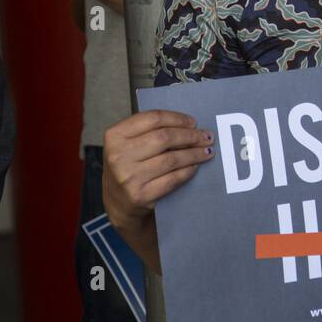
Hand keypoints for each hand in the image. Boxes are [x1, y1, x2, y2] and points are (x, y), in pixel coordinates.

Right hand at [103, 110, 213, 271]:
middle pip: (164, 137)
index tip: (193, 122)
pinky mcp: (142, 195)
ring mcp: (129, 177)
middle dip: (190, 135)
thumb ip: (150, 131)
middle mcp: (119, 156)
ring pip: (172, 158)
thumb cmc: (129, 166)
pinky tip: (196, 166)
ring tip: (207, 150)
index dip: (177, 118)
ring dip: (194, 153)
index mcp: (115, 136)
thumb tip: (189, 125)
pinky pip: (173, 178)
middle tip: (206, 136)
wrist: (119, 203)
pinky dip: (189, 170)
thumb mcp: (128, 144)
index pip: (152, 118)